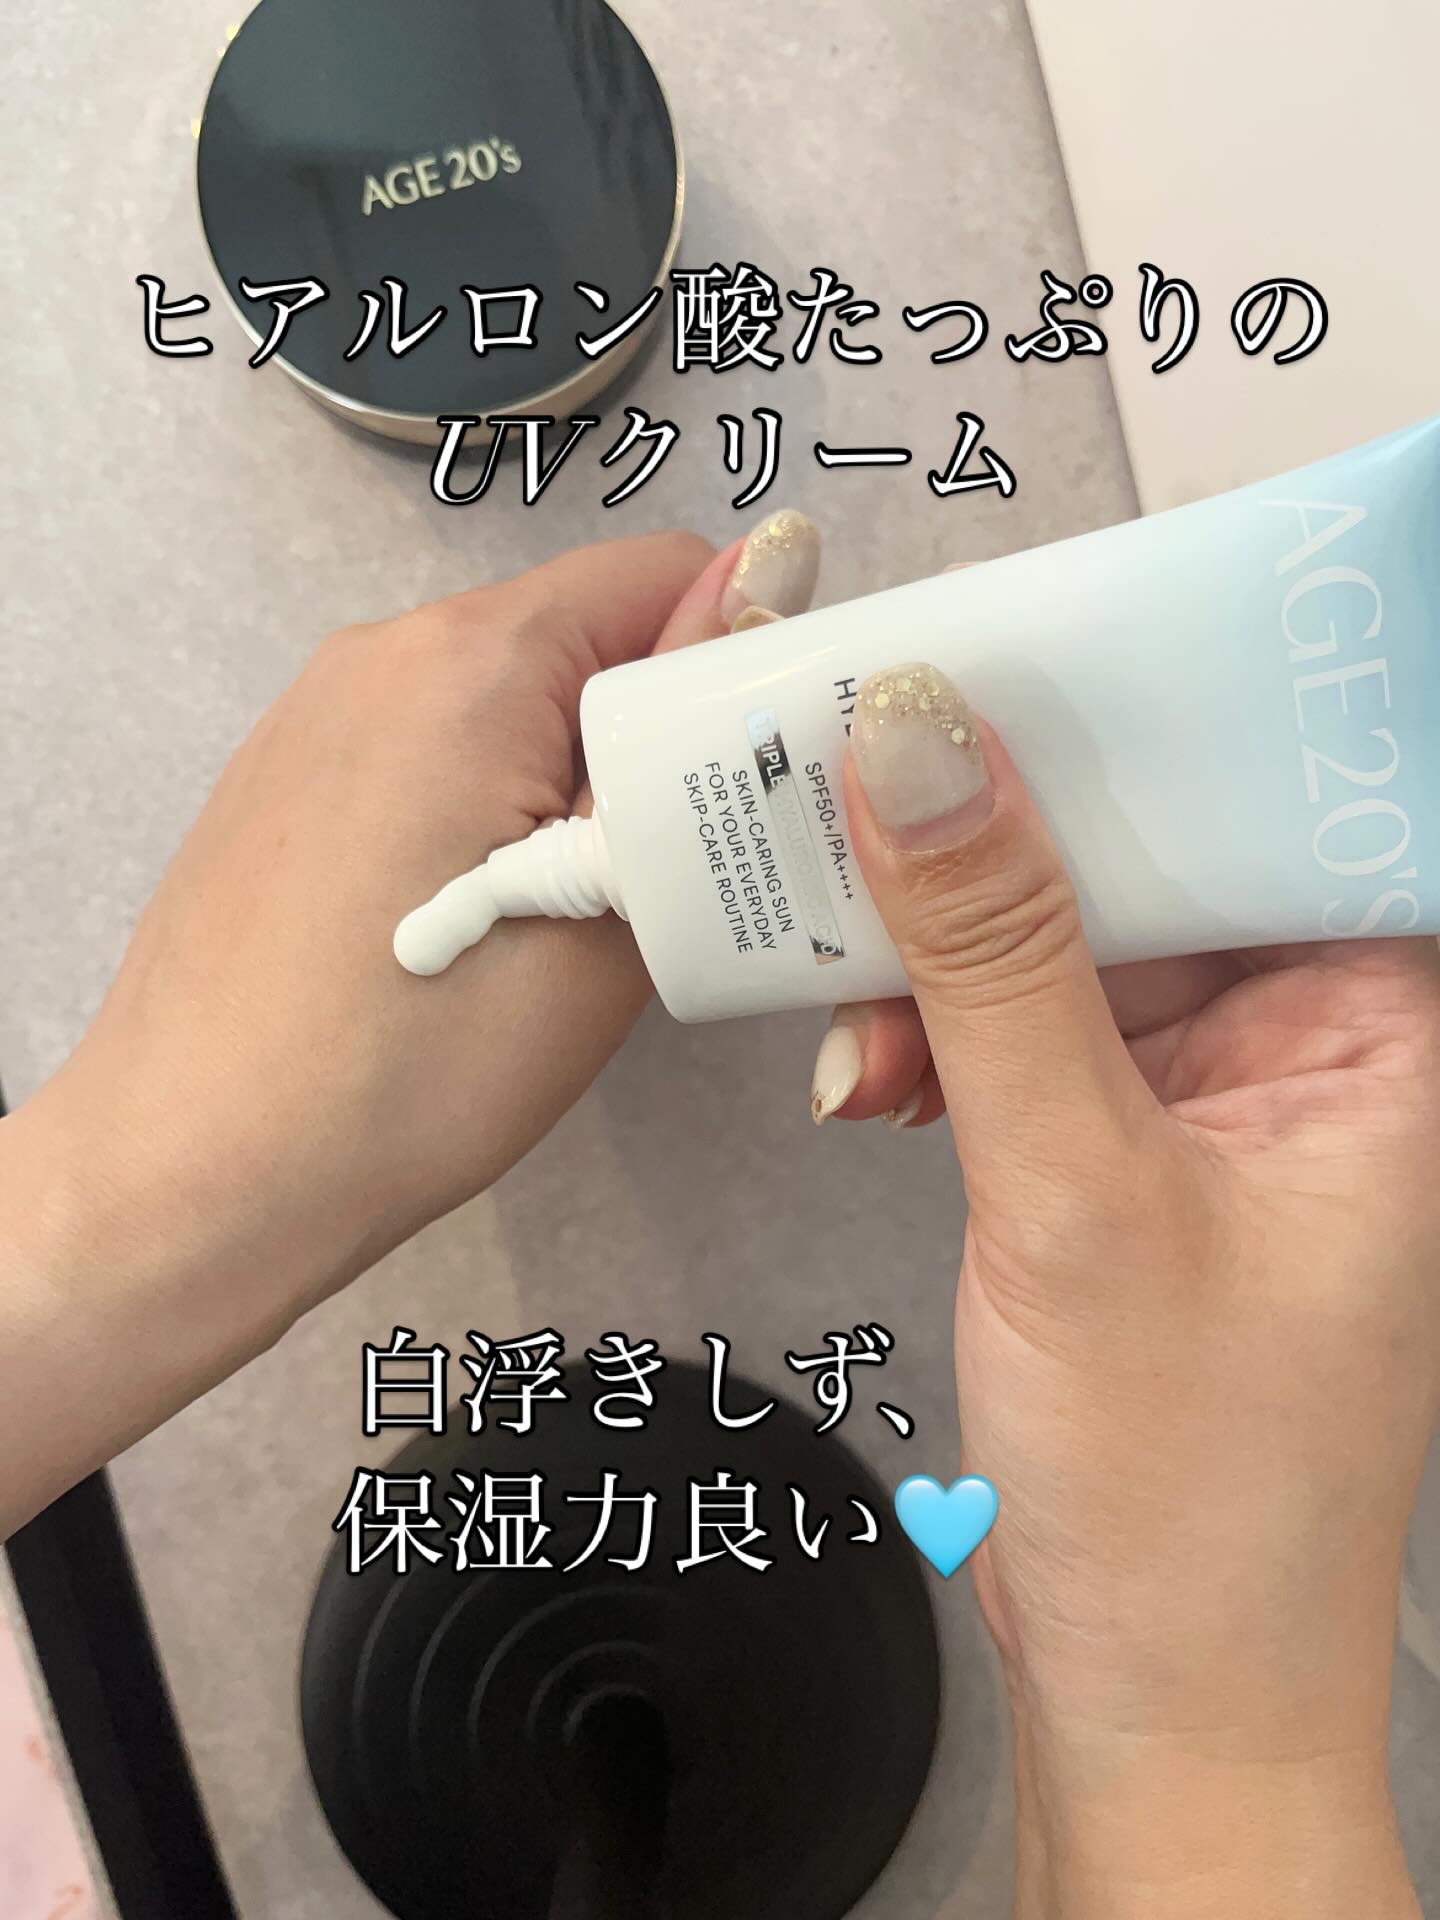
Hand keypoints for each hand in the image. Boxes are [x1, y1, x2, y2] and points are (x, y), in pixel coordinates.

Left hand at [0, 515, 819, 1530]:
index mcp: (473, 659)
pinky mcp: (286, 771)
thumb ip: (695, 745)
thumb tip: (772, 574)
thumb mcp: (603, 922)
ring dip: (576, 769)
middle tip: (689, 865)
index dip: (749, 652)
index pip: (667, 570)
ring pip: (509, 692)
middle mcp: (385, 647)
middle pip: (586, 631)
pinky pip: (432, 739)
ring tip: (583, 904)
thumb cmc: (412, 1071)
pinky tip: (484, 913)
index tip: (777, 768)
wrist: (193, 1174)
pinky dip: (490, 794)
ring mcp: (320, 707)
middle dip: (663, 726)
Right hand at [832, 660, 1435, 1916]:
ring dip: (948, 960)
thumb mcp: (1078, 1188)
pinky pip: (1031, 1037)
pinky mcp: (1133, 1154)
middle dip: (1009, 835)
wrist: (1154, 1700)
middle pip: (1164, 857)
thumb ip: (993, 957)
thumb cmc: (1187, 1485)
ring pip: (1075, 945)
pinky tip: (867, 1082)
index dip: (1169, 701)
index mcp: (1391, 1031)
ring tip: (843, 983)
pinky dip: (941, 1047)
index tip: (1029, 633)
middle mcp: (1322, 1045)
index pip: (1297, 794)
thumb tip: (918, 739)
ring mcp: (1221, 1101)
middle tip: (873, 774)